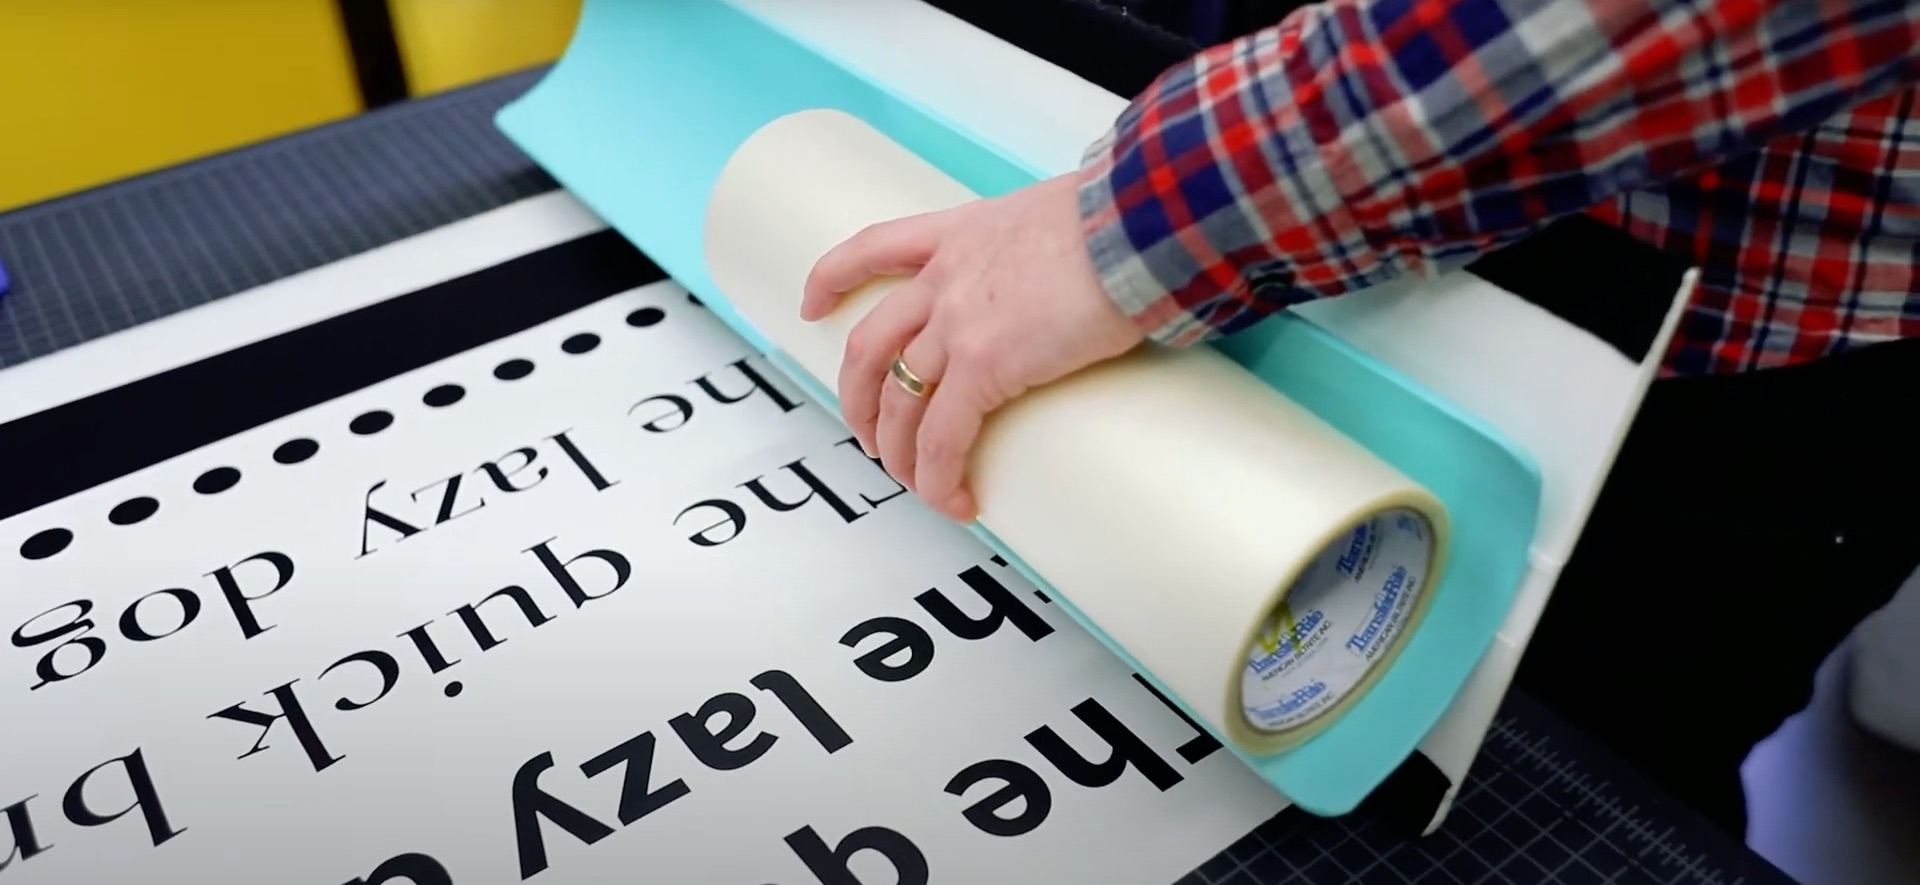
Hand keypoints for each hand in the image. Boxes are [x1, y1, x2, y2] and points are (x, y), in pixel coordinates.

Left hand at [800, 173, 1144, 522]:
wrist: (1137, 224)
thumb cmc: (1124, 216)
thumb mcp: (1058, 213)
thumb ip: (1041, 246)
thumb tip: (1074, 272)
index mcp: (960, 232)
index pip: (873, 249)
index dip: (832, 279)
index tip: (813, 306)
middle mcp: (945, 278)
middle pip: (870, 344)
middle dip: (858, 396)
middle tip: (866, 432)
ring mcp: (957, 323)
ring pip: (899, 400)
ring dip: (896, 451)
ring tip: (911, 482)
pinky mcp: (985, 366)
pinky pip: (943, 436)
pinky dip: (938, 475)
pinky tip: (953, 501)